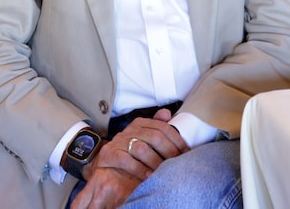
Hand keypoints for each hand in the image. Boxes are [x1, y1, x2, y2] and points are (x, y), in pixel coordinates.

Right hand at [72, 109, 187, 208]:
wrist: (103, 163)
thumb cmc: (127, 151)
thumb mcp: (142, 138)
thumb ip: (156, 127)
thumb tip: (167, 113)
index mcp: (140, 124)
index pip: (162, 127)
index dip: (176, 140)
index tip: (186, 152)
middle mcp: (129, 130)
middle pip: (154, 137)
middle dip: (169, 151)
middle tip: (178, 163)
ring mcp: (118, 142)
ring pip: (141, 148)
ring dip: (155, 161)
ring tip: (164, 171)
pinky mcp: (109, 154)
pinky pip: (126, 160)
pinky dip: (139, 169)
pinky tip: (148, 175)